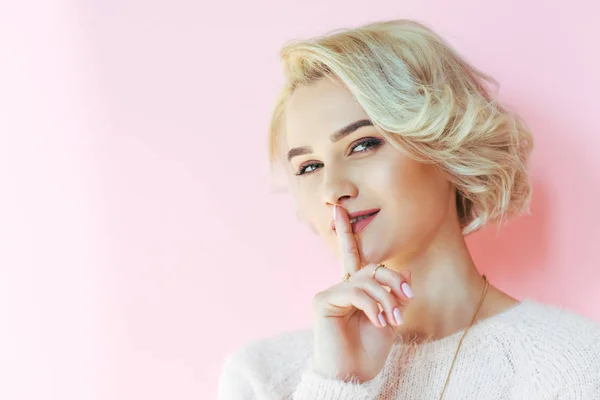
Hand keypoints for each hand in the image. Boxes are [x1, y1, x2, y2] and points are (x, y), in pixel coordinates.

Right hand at [310, 204, 412, 381]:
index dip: (344, 231)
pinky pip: (354, 291)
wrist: (353, 376)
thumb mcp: (389, 318)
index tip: (338, 209)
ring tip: (394, 319)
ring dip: (386, 298)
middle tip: (408, 295)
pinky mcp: (322, 300)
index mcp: (355, 289)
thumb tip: (403, 267)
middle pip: (370, 266)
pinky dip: (372, 305)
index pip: (351, 254)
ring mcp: (330, 292)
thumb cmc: (368, 351)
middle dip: (393, 279)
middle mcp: (341, 286)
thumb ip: (393, 293)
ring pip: (366, 279)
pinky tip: (378, 321)